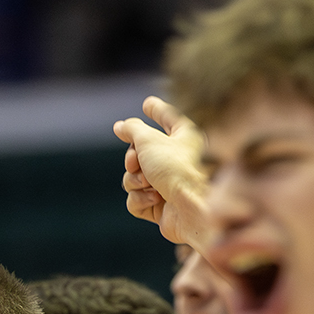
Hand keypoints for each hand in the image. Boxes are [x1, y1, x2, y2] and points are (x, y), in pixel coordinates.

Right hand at [113, 97, 209, 247]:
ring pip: (134, 178)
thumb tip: (120, 126)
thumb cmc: (178, 169)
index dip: (157, 110)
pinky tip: (155, 200)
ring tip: (150, 184)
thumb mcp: (150, 140)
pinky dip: (140, 199)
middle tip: (135, 162)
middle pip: (141, 152)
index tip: (148, 104)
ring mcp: (169, 186)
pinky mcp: (161, 209)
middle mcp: (179, 161)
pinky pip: (136, 200)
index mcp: (185, 137)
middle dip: (133, 158)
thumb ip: (132, 129)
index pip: (168, 117)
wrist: (193, 209)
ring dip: (135, 180)